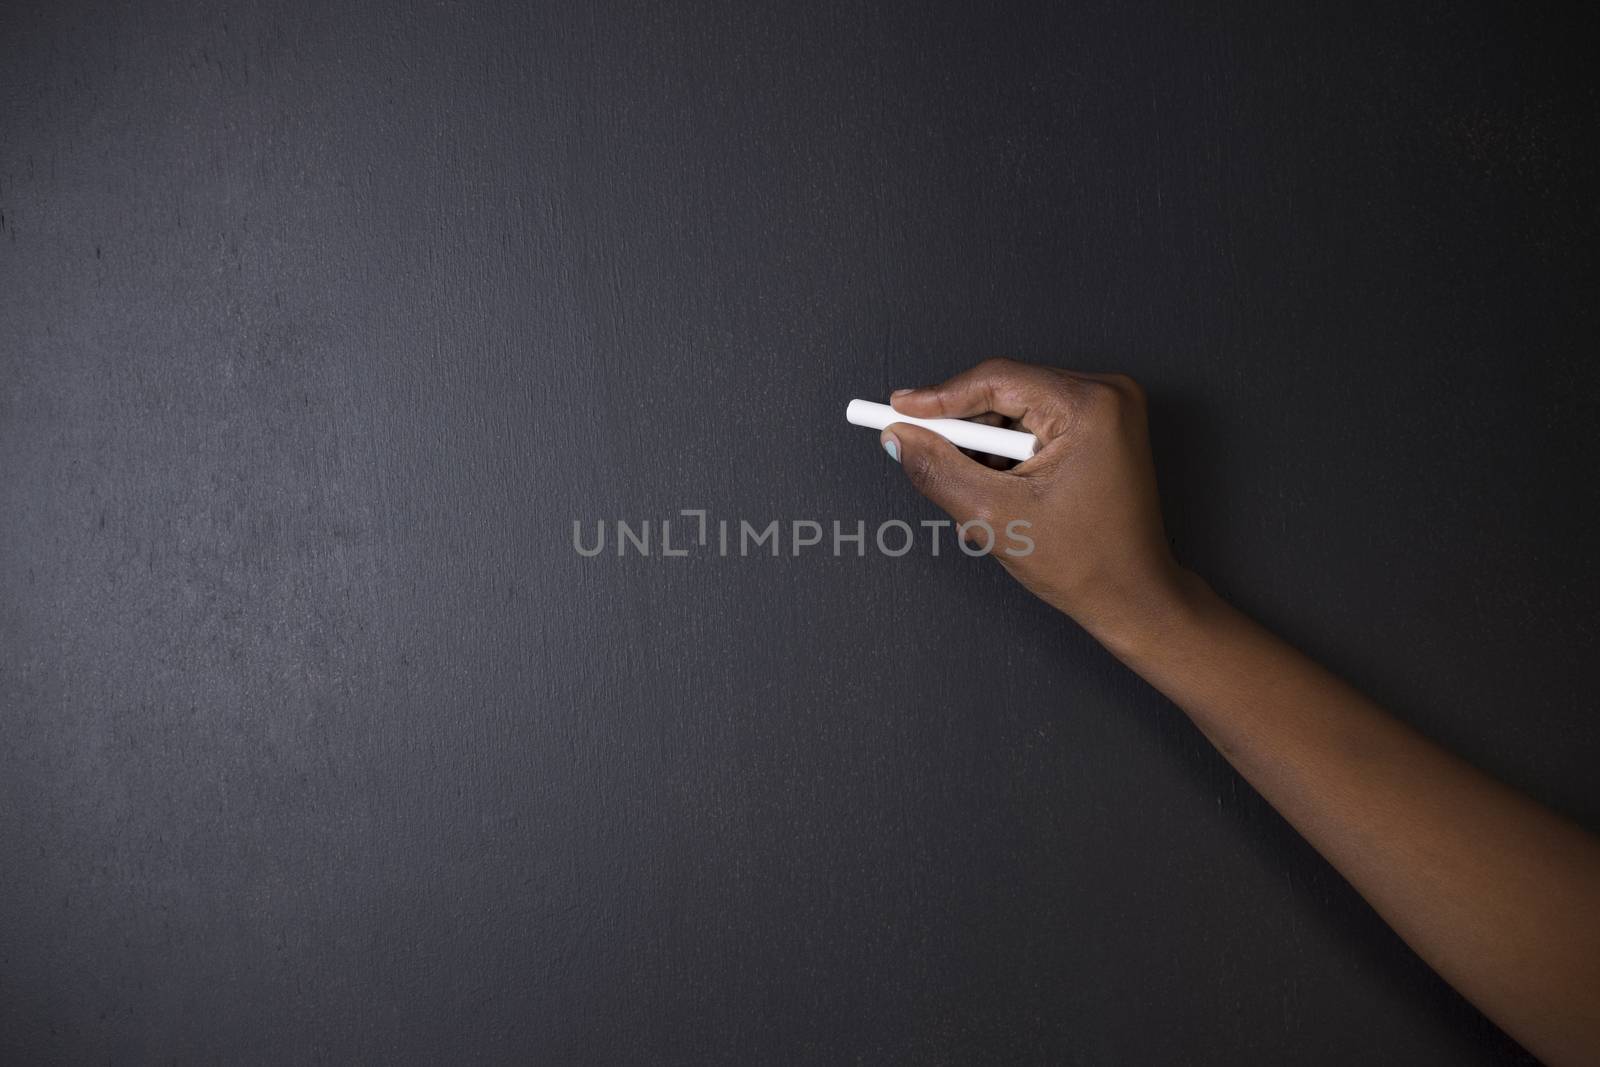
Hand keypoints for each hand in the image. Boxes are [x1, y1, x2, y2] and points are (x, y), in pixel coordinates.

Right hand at [884, 359, 1189, 642]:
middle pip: (1006, 391)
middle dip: (965, 431)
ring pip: (1017, 409)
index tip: (896, 409)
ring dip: (988, 447)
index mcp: (1090, 407)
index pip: (996, 379)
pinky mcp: (1103, 426)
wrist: (1133, 595)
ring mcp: (1109, 408)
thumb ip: (939, 470)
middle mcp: (1106, 394)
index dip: (939, 397)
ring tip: (986, 495)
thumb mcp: (996, 517)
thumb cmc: (1087, 563)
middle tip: (927, 457)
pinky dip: (1011, 452)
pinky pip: (1037, 421)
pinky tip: (1008, 490)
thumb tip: (899, 437)